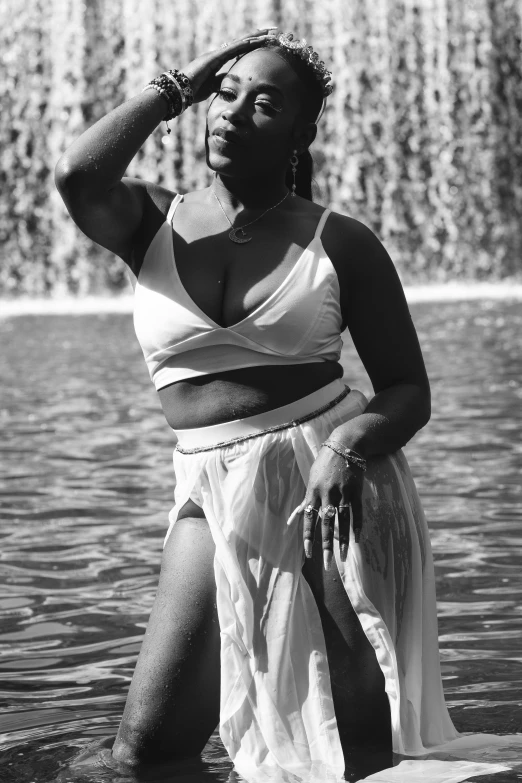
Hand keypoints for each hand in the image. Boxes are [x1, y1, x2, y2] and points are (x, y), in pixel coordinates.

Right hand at [182, 29, 276, 103]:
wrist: (180, 90)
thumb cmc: (193, 89)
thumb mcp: (213, 85)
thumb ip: (221, 81)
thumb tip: (231, 82)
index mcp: (219, 60)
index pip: (239, 49)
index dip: (252, 44)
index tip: (265, 41)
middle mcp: (218, 54)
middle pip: (241, 43)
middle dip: (257, 37)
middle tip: (272, 31)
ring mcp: (216, 54)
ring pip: (239, 43)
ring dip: (254, 38)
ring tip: (268, 33)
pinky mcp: (213, 59)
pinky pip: (231, 50)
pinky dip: (242, 45)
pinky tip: (253, 41)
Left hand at [296, 446, 364, 569]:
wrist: (345, 446)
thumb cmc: (324, 464)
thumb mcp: (311, 479)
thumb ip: (306, 500)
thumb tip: (294, 517)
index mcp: (312, 492)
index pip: (309, 520)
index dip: (308, 537)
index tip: (308, 553)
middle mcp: (327, 495)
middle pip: (326, 524)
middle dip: (326, 545)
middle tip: (328, 564)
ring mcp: (342, 493)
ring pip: (343, 522)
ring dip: (343, 541)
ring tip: (343, 557)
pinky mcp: (356, 492)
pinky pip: (357, 513)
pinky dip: (357, 527)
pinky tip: (357, 540)